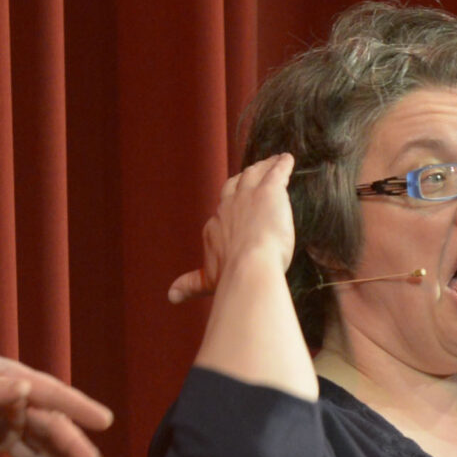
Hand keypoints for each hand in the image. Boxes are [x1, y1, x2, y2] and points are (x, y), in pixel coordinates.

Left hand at [0, 350, 112, 456]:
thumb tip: (24, 390)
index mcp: (13, 378)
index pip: (51, 394)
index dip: (78, 407)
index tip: (104, 421)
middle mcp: (17, 399)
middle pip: (51, 424)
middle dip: (74, 444)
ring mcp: (9, 420)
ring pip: (44, 441)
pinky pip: (27, 455)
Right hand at [167, 153, 297, 302]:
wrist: (249, 268)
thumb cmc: (231, 277)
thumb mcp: (208, 280)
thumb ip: (190, 285)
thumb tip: (170, 297)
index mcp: (215, 226)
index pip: (223, 212)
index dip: (231, 207)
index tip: (237, 205)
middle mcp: (228, 206)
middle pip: (234, 185)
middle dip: (242, 179)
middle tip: (251, 173)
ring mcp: (248, 195)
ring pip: (254, 174)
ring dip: (262, 167)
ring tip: (270, 163)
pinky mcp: (270, 191)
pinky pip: (276, 172)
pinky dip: (281, 164)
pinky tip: (287, 159)